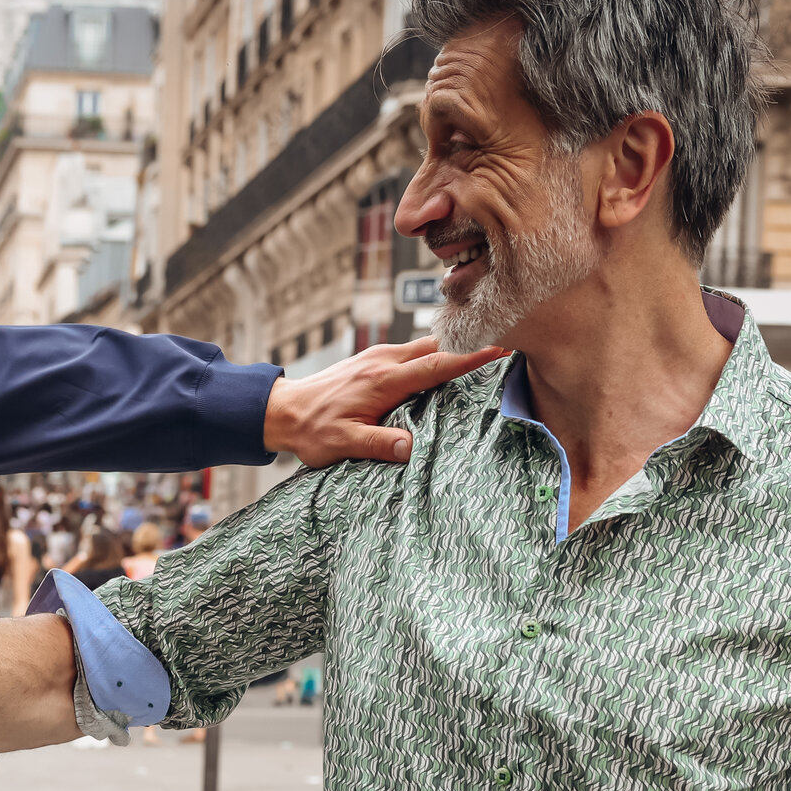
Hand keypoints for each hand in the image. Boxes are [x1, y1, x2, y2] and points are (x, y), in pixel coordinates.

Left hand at [261, 336, 506, 466]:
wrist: (282, 411)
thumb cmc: (311, 430)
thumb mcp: (341, 444)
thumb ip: (376, 444)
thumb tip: (411, 448)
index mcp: (382, 380)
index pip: (436, 364)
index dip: (470, 357)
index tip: (501, 347)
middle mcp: (384, 361)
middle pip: (437, 346)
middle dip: (471, 344)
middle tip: (508, 343)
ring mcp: (379, 356)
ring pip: (426, 345)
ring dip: (454, 347)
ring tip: (487, 349)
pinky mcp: (374, 360)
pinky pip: (413, 351)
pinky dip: (435, 353)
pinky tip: (447, 362)